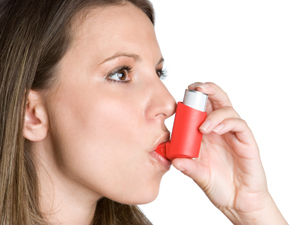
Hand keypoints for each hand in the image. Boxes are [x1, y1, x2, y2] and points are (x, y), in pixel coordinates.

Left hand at [172, 82, 287, 224]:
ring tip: (203, 127)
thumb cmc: (219, 186)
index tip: (183, 94)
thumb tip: (173, 159)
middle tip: (196, 88)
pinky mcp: (246, 141)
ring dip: (214, 113)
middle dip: (206, 90)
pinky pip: (240, 124)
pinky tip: (216, 130)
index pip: (201, 108)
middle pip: (216, 100)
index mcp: (207, 133)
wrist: (238, 202)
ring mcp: (233, 134)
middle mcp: (220, 130)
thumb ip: (187, 167)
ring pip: (228, 109)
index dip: (193, 99)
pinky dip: (227, 123)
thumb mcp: (198, 175)